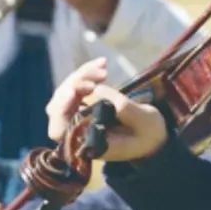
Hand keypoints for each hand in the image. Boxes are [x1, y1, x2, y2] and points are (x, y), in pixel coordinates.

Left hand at [47, 58, 167, 163]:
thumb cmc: (149, 133)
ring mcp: (77, 119)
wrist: (152, 135)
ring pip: (65, 92)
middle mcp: (77, 133)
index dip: (60, 110)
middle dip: (76, 84)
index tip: (73, 92)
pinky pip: (75, 86)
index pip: (59, 130)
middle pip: (58, 106)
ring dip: (82, 75)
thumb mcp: (144, 121)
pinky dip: (86, 74)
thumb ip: (122, 108)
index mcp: (88, 145)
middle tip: (103, 75)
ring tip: (104, 67)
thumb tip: (97, 90)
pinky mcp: (82, 105)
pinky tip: (102, 65)